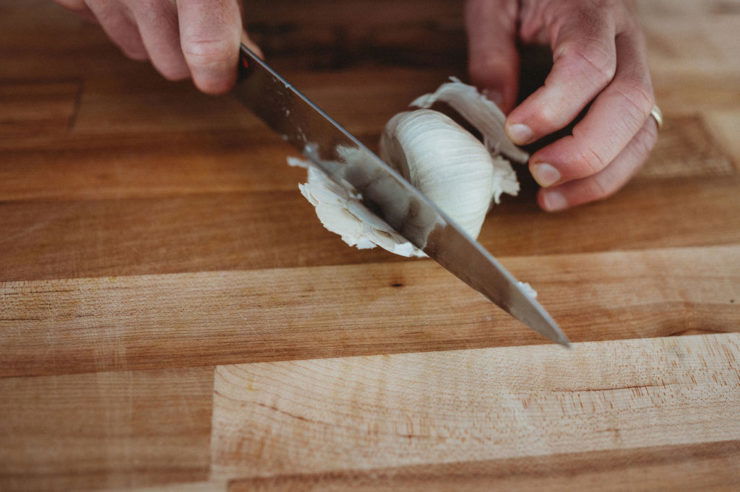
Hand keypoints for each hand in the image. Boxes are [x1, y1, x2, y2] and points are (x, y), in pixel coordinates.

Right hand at [53, 0, 261, 93]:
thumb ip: (229, 12)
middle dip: (186, 53)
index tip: (225, 78)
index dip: (220, 73)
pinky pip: (98, 24)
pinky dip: (113, 13)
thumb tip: (248, 58)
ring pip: (135, 50)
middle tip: (192, 22)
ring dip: (149, 34)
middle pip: (172, 66)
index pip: (208, 51)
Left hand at [466, 0, 657, 210]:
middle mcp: (625, 42)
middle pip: (630, 102)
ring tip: (549, 198)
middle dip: (585, 150)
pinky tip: (567, 192)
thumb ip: (492, 53)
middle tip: (538, 173)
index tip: (514, 130)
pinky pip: (636, 143)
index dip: (554, 106)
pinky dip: (605, 176)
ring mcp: (635, 71)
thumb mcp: (495, 7)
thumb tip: (494, 109)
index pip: (589, 63)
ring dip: (599, 175)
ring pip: (642, 130)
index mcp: (590, 13)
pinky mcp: (630, 98)